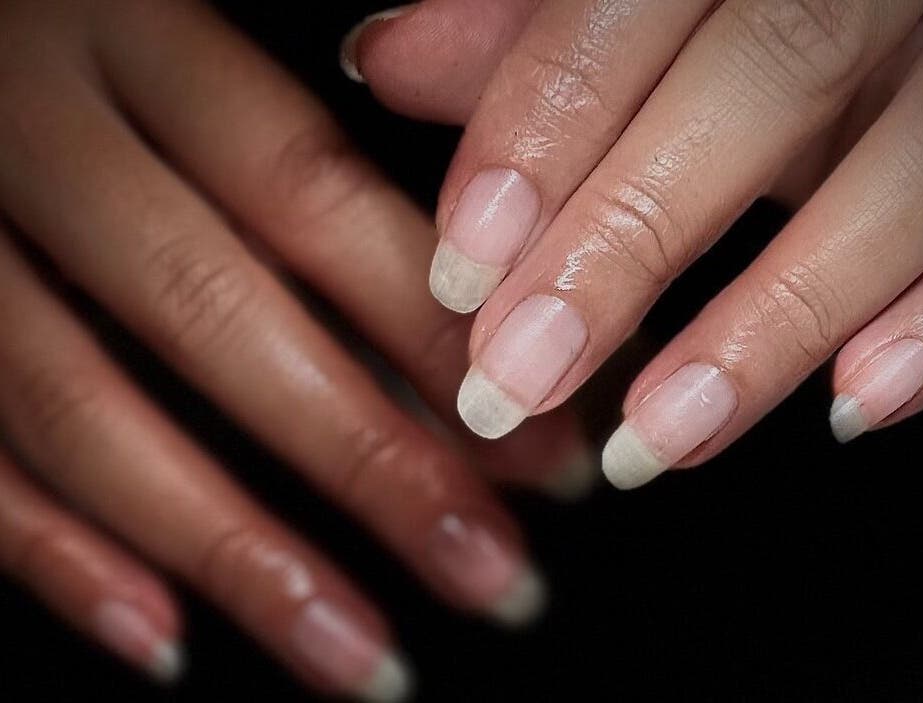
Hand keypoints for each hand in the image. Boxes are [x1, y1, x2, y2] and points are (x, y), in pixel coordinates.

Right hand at [0, 1, 593, 697]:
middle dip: (371, 467)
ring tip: (369, 658)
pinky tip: (169, 641)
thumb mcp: (191, 44)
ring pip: (84, 411)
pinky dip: (61, 558)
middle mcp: (35, 130)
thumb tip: (450, 344)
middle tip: (494, 576)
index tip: (543, 443)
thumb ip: (310, 169)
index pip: (312, 196)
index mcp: (136, 36)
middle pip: (216, 317)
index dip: (434, 330)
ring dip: (238, 556)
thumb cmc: (92, 36)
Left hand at [348, 0, 922, 486]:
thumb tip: (390, 56)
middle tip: (519, 377)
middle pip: (761, 82)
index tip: (464, 270)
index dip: (540, 135)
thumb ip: (533, 28)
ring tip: (655, 437)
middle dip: (627, 242)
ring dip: (775, 319)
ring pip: (911, 167)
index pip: (626, 5)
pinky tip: (854, 403)